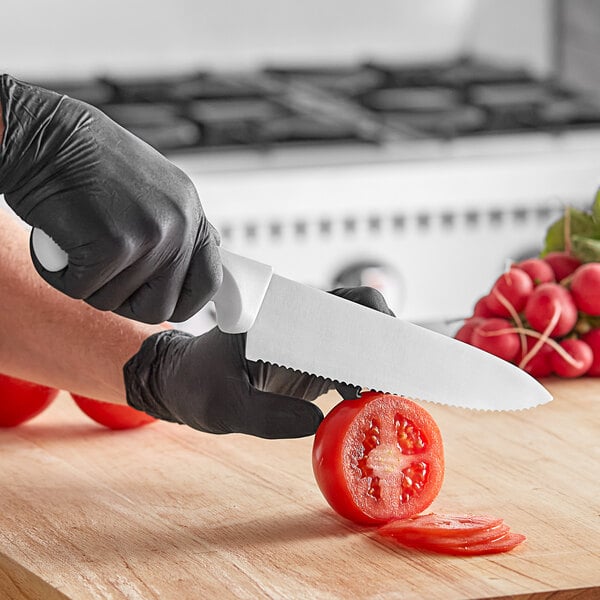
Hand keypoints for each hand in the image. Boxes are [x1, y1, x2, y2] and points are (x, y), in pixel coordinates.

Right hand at [0, 74, 219, 323]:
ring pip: (116, 301)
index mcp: (190, 212)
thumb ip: (177, 228)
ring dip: (88, 282)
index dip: (184, 303)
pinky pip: (84, 289)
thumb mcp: (153, 189)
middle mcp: (180, 224)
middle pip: (162, 307)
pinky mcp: (114, 243)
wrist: (45, 134)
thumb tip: (207, 255)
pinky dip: (62, 275)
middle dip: (126, 303)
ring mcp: (151, 234)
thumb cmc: (88, 161)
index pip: (209, 282)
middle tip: (101, 276)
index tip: (157, 302)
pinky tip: (59, 242)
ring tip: (77, 242)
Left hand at [124, 287, 394, 438]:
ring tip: (386, 395)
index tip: (377, 366)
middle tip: (392, 381)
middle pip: (360, 311)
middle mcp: (299, 320)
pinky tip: (367, 402)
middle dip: (385, 340)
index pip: (338, 305)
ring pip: (360, 335)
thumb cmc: (197, 386)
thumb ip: (267, 414)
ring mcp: (307, 340)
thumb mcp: (223, 405)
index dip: (369, 327)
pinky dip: (366, 378)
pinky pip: (349, 362)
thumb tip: (319, 423)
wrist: (183, 383)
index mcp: (280, 315)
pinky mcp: (310, 362)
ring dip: (379, 360)